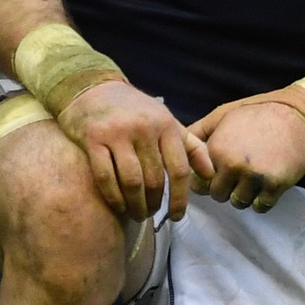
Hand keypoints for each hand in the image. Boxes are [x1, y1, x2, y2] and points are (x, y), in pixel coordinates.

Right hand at [54, 78, 207, 221]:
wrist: (94, 89)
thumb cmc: (136, 110)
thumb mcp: (168, 122)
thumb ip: (191, 147)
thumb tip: (211, 174)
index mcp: (167, 125)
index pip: (179, 169)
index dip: (180, 197)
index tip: (178, 215)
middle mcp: (145, 129)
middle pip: (154, 178)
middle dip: (155, 203)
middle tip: (152, 215)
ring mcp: (118, 134)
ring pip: (131, 180)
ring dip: (136, 204)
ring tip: (137, 214)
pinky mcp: (93, 139)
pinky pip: (105, 176)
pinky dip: (113, 196)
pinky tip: (118, 206)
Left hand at [190, 94, 304, 211]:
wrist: (299, 114)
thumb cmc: (259, 111)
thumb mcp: (222, 115)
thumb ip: (198, 132)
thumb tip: (177, 147)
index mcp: (217, 149)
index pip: (199, 182)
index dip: (208, 180)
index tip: (220, 173)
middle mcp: (233, 165)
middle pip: (218, 195)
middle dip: (226, 189)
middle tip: (240, 176)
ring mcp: (255, 177)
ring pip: (239, 203)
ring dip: (244, 196)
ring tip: (254, 180)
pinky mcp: (276, 185)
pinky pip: (260, 207)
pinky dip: (262, 201)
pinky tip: (266, 186)